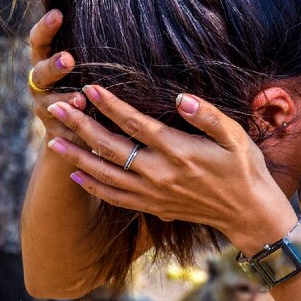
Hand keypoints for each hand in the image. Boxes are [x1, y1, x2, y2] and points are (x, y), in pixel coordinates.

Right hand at [28, 9, 86, 143]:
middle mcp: (40, 84)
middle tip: (69, 59)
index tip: (58, 13)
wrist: (75, 130)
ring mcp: (44, 108)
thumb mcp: (87, 63)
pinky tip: (85, 133)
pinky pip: (61, 131)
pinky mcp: (54, 132)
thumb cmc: (87, 82)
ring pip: (49, 104)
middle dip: (54, 66)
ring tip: (81, 99)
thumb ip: (93, 46)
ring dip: (64, 101)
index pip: (38, 40)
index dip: (45, 27)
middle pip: (40, 73)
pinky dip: (73, 131)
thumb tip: (127, 15)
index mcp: (46, 61)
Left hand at [45, 86, 296, 255]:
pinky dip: (92, 186)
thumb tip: (181, 98)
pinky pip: (114, 197)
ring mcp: (153, 193)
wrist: (248, 213)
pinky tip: (75, 175)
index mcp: (178, 151)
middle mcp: (159, 173)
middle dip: (79, 125)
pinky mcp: (152, 206)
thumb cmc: (244, 168)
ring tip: (52, 139)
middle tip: (54, 107)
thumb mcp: (235, 136)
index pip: (135, 124)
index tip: (89, 88)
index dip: (110, 105)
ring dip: (76, 156)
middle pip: (110, 147)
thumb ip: (207, 115)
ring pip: (105, 174)